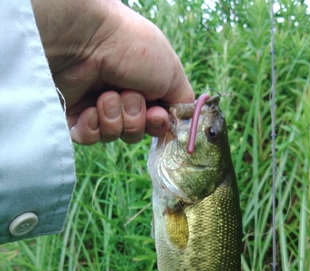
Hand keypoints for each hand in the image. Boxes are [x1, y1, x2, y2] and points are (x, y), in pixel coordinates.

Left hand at [31, 0, 193, 144]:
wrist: (87, 40)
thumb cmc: (133, 49)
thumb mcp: (172, 73)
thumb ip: (182, 103)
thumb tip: (182, 124)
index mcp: (146, 88)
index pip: (157, 123)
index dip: (157, 124)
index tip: (156, 115)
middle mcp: (123, 98)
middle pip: (136, 132)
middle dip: (135, 118)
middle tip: (128, 95)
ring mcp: (98, 107)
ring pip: (114, 135)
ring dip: (114, 117)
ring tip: (106, 95)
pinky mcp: (75, 116)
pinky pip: (89, 138)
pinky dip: (92, 127)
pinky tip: (90, 109)